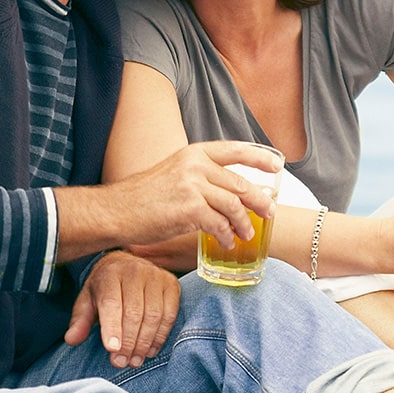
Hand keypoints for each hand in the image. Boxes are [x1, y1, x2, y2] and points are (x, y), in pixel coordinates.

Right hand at [57, 140, 283, 261]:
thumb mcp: (173, 174)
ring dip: (244, 223)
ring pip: (233, 205)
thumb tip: (225, 192)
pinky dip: (227, 235)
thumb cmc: (142, 198)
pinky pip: (219, 224)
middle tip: (269, 214)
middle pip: (240, 183)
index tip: (277, 165)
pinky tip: (226, 242)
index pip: (235, 150)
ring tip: (246, 234)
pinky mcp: (189, 209)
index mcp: (193, 153)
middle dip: (259, 201)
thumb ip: (198, 177)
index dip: (260, 157)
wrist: (116, 211)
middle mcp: (195, 165)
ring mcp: (192, 186)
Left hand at [64, 251, 180, 368]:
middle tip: (121, 362)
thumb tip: (72, 340)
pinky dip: (160, 336)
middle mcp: (134, 271)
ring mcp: (156, 276)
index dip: (112, 328)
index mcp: (109, 273)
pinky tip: (150, 350)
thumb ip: (80, 320)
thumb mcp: (87, 300)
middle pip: (134, 313)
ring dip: (144, 343)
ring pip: (153, 316)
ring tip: (135, 360)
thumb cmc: (105, 287)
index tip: (112, 350)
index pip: (111, 303)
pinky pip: (169, 315)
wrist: (127, 264)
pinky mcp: (172, 284)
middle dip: (128, 342)